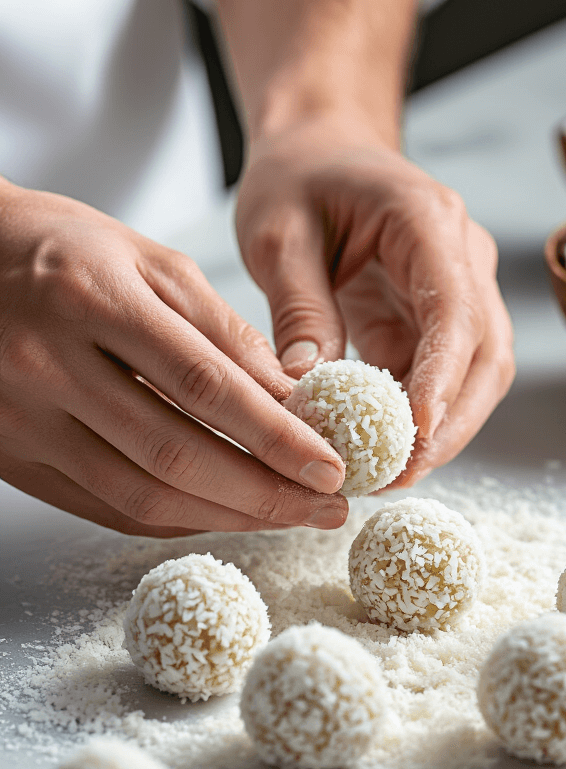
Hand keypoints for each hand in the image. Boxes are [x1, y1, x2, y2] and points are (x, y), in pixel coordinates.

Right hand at [0, 181, 346, 535]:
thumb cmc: (60, 249)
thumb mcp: (148, 260)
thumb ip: (220, 329)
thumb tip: (293, 399)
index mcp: (90, 299)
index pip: (203, 385)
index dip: (274, 435)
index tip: (331, 464)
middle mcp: (47, 365)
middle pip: (173, 454)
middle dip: (263, 492)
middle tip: (326, 505)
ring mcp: (22, 419)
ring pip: (139, 496)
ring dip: (225, 517)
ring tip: (288, 515)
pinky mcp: (11, 458)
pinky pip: (104, 508)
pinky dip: (173, 518)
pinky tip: (222, 514)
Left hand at [237, 123, 514, 484]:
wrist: (319, 150)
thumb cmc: (298, 178)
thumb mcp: (278, 233)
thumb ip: (298, 306)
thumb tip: (308, 388)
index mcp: (428, 221)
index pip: (455, 312)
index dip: (442, 380)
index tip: (418, 435)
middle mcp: (463, 255)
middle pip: (486, 355)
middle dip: (450, 423)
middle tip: (396, 475)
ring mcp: (460, 288)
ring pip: (477, 375)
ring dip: (440, 430)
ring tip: (384, 475)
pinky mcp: (438, 319)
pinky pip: (443, 378)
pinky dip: (418, 419)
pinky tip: (377, 451)